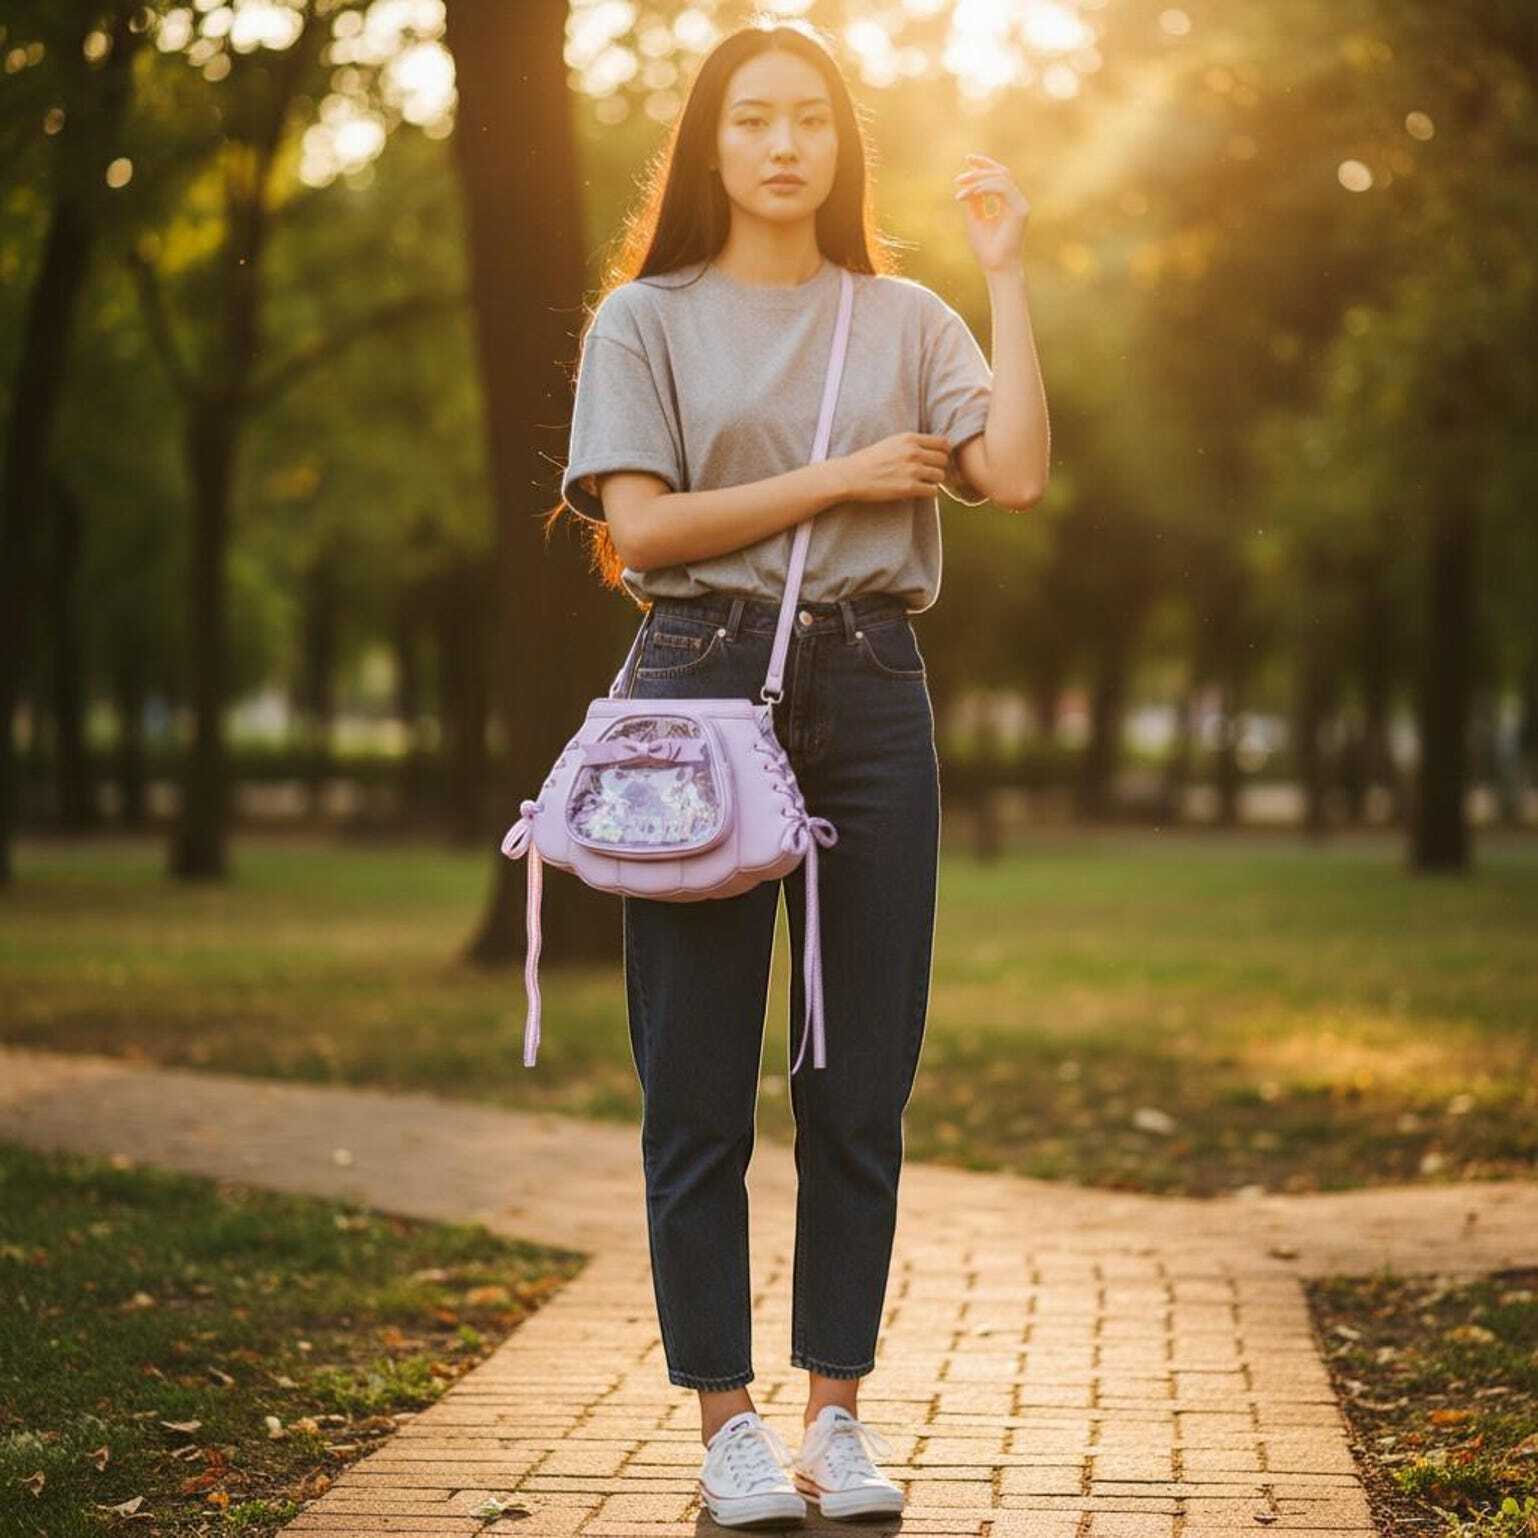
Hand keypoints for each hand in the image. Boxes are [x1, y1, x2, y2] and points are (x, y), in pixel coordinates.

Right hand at [833, 432, 952, 503]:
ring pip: (940, 476)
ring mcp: (912, 470)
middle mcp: (913, 452)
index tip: (935, 460)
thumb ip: (912, 444)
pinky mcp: (909, 488)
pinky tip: (918, 492)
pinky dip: (928, 493)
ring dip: (933, 481)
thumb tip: (932, 450)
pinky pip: (933, 491)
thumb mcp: (892, 442)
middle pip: (944, 460)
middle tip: (928, 473)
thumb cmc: (869, 460)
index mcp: (910, 438)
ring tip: (922, 483)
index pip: (943, 443)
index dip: (943, 452)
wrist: (851, 475)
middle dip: (938, 467)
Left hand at [952, 152, 1029, 272]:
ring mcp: (1021, 204)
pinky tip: (971, 193)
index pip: (999, 176)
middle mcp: (1016, 201)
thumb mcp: (975, 219)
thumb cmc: (986, 248)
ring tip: (961, 188)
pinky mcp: (1021, 210)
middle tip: (959, 178)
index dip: (984, 164)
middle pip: (1001, 173)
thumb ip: (974, 200)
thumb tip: (968, 182)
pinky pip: (1004, 189)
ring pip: (1002, 178)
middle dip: (979, 171)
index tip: (968, 159)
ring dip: (979, 180)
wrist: (995, 267)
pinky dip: (986, 188)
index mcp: (1007, 202)